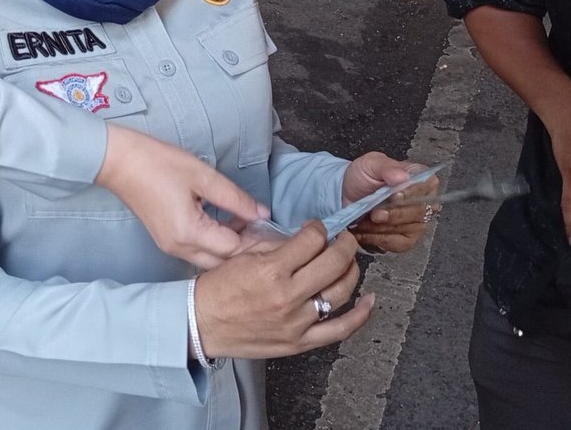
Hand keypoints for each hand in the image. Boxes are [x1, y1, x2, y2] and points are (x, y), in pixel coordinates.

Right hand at [97, 124, 267, 269]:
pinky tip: (228, 223)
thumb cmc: (158, 163)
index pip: (234, 249)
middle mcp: (179, 248)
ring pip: (212, 260)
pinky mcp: (167, 241)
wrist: (120, 162)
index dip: (258, 240)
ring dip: (232, 247)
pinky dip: (217, 242)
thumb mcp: (203, 176)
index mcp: (189, 233)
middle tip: (267, 231)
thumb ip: (235, 198)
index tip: (277, 231)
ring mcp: (171, 247)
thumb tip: (263, 214)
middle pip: (224, 263)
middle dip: (248, 249)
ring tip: (250, 224)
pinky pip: (199, 251)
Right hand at [194, 221, 372, 358]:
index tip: (318, 228)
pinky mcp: (299, 342)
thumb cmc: (217, 289)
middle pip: (334, 262)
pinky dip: (359, 315)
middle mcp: (288, 295)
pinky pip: (339, 330)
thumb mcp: (243, 256)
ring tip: (349, 262)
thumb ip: (277, 246)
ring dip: (352, 271)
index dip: (319, 228)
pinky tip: (369, 301)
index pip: (312, 240)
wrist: (201, 323)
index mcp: (271, 269)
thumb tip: (305, 239)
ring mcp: (297, 321)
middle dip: (344, 244)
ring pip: (341, 292)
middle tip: (344, 238)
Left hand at [344, 153, 437, 253]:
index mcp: (422, 179)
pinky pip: (397, 244)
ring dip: (380, 227)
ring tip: (362, 221)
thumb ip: (386, 167)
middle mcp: (424, 202)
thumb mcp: (370, 164)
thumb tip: (402, 175)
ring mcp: (417, 223)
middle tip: (374, 213)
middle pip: (417, 212)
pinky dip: (377, 239)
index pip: (425, 187)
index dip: (409, 193)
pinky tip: (364, 232)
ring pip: (404, 229)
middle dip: (393, 214)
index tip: (394, 196)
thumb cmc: (362, 177)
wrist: (345, 194)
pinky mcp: (406, 240)